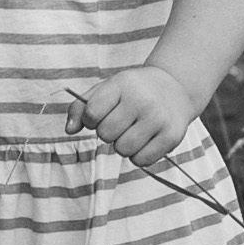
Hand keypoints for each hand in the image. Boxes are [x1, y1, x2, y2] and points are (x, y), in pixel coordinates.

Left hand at [63, 64, 200, 168]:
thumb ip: (81, 107)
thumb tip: (68, 130)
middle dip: (107, 133)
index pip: (91, 113)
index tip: (99, 115)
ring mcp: (158, 119)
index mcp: (122, 84)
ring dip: (122, 145)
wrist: (175, 87)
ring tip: (132, 131)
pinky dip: (138, 156)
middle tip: (120, 122)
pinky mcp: (171, 137)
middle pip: (106, 135)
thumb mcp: (107, 89)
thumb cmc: (133, 90)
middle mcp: (142, 100)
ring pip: (123, 150)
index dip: (90, 120)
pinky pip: (141, 161)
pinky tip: (144, 140)